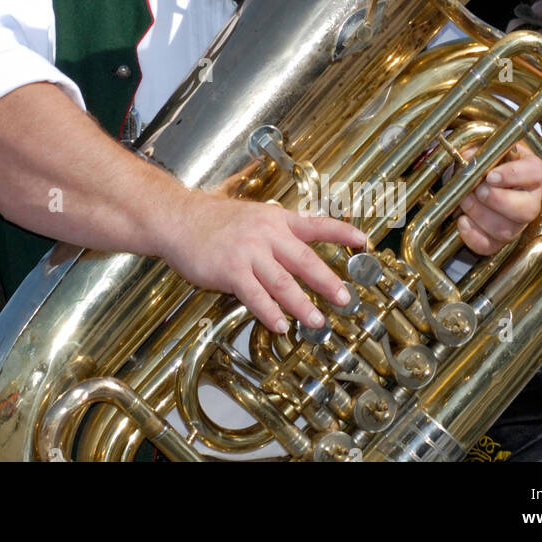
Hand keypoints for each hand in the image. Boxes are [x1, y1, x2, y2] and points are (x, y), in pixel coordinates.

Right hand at [157, 192, 366, 334]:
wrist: (178, 219)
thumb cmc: (213, 221)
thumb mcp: (252, 216)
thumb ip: (276, 231)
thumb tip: (300, 249)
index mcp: (275, 220)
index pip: (315, 224)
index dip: (341, 232)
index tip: (364, 241)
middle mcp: (266, 234)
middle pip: (304, 260)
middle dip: (328, 282)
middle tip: (345, 298)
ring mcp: (248, 252)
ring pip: (282, 282)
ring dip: (302, 304)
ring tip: (317, 321)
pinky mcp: (230, 270)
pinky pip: (255, 295)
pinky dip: (269, 312)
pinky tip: (280, 325)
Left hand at [456, 141, 541, 254]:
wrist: (471, 174)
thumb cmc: (482, 159)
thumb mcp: (480, 146)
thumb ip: (476, 148)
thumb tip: (468, 158)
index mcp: (530, 171)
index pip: (535, 173)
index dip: (514, 175)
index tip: (491, 175)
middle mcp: (530, 199)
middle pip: (528, 210)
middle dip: (497, 201)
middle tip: (478, 190)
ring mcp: (517, 222)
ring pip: (508, 230)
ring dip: (480, 215)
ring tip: (464, 200)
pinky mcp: (499, 238)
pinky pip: (491, 245)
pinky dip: (474, 236)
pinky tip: (462, 221)